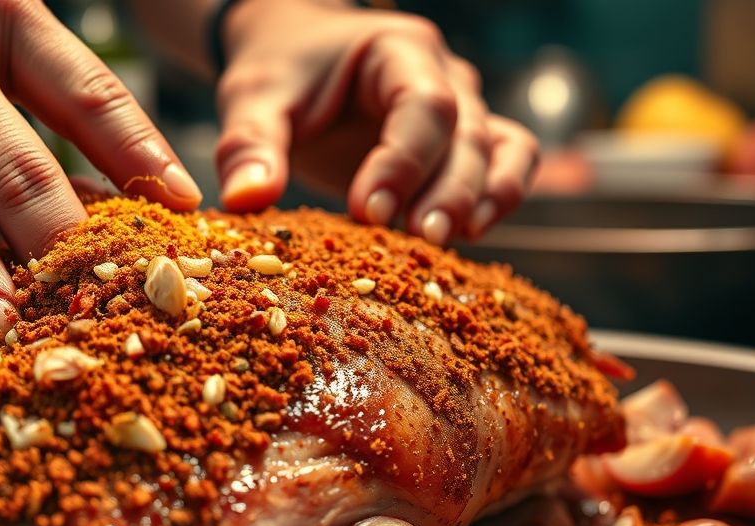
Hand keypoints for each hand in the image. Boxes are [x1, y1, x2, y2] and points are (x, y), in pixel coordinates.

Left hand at [216, 1, 537, 243]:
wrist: (296, 54)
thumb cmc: (279, 71)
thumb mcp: (254, 97)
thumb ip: (251, 144)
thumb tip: (246, 200)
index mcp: (396, 52)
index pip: (424, 105)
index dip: (403, 162)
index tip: (368, 211)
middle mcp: (444, 76)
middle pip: (470, 133)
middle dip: (448, 191)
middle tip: (419, 239)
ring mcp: (461, 109)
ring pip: (502, 149)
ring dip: (481, 198)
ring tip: (447, 244)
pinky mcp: (459, 143)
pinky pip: (509, 160)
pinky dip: (499, 196)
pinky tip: (469, 236)